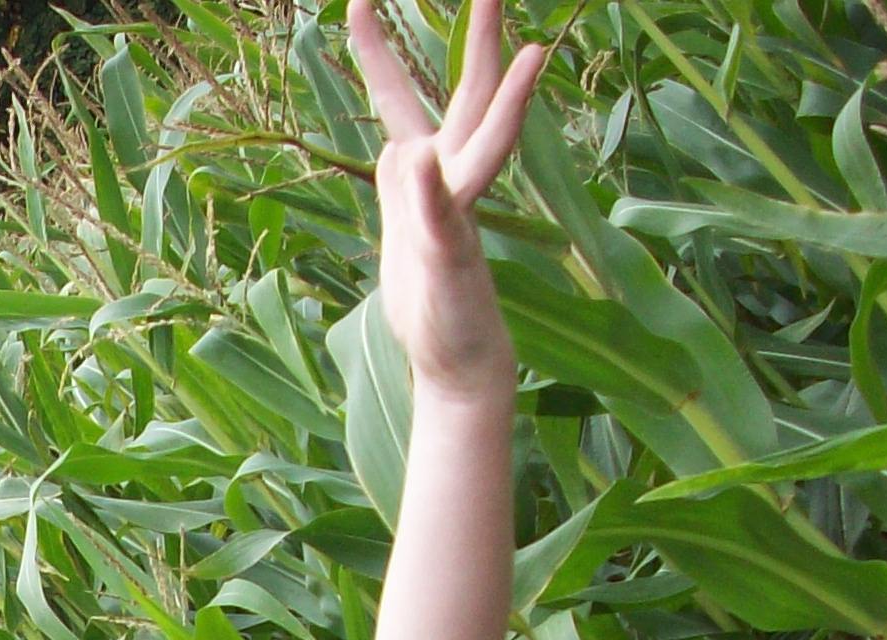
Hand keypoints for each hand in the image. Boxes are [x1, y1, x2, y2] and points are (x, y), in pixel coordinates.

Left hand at [349, 0, 545, 400]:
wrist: (456, 358)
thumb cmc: (431, 300)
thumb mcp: (410, 231)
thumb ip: (410, 186)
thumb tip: (405, 151)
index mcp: (425, 170)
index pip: (401, 95)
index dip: (375, 50)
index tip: (352, 1)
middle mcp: (450, 182)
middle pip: (468, 98)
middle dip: (482, 43)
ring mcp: (453, 217)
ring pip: (481, 147)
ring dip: (505, 105)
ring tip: (534, 55)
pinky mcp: (449, 259)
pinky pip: (440, 220)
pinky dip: (431, 194)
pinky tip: (422, 164)